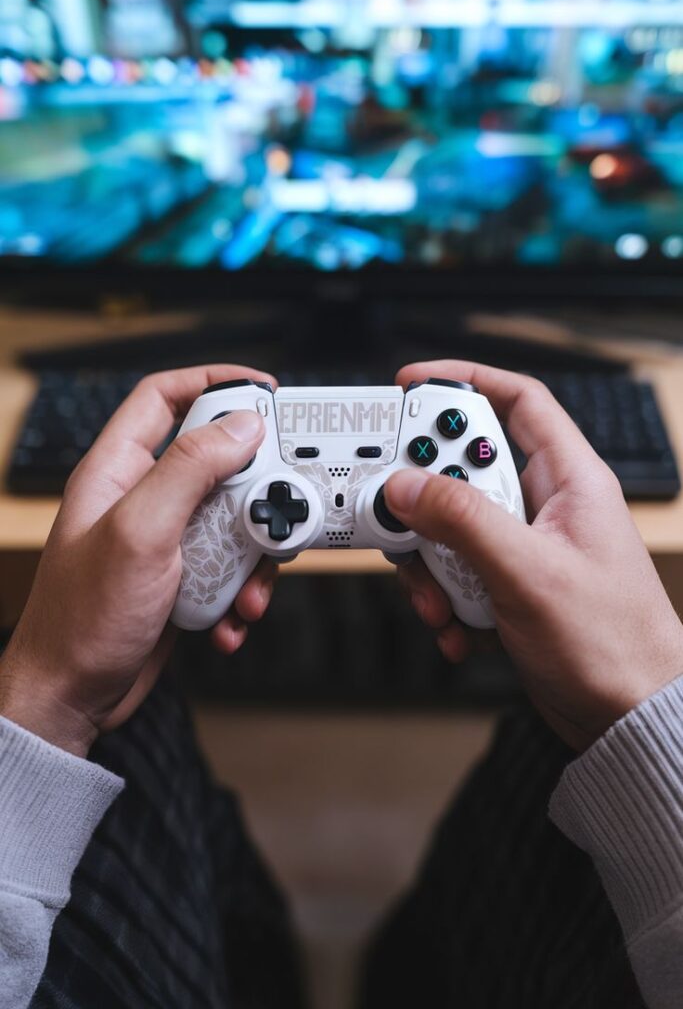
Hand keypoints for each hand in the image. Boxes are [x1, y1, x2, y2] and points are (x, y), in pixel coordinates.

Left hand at [0, 365, 276, 756]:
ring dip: (253, 556)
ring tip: (249, 586)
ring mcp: (165, 540)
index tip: (262, 390)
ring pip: (233, 521)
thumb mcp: (140, 532)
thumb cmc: (81, 620)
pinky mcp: (182, 579)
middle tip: (278, 505)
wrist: (71, 697)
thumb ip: (189, 470)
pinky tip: (229, 618)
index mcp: (118, 470)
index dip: (213, 382)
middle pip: (217, 463)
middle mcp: (143, 499)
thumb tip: (240, 426)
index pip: (164, 397)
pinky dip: (241, 594)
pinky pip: (230, 570)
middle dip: (255, 489)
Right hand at [386, 360, 682, 749]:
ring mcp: (524, 546)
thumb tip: (405, 485)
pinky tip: (458, 629)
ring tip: (440, 601)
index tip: (411, 385)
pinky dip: (444, 598)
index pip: (517, 401)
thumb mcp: (527, 572)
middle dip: (428, 499)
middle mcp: (546, 505)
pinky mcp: (508, 584)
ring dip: (432, 563)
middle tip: (403, 516)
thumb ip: (462, 521)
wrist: (625, 717)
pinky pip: (456, 571)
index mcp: (570, 479)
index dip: (463, 381)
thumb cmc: (613, 644)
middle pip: (464, 468)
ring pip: (451, 526)